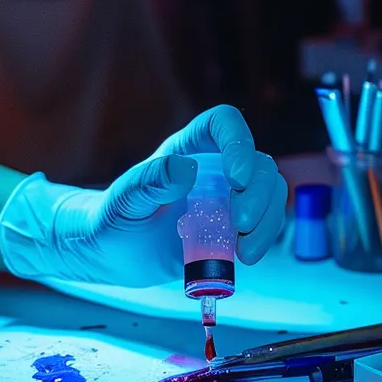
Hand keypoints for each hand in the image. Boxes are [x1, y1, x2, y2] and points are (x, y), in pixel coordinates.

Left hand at [0, 105, 288, 286]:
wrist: (112, 255)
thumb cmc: (112, 221)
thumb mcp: (123, 202)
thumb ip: (149, 182)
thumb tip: (186, 169)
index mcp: (187, 151)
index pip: (224, 124)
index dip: (238, 142)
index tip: (235, 177)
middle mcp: (214, 170)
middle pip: (258, 163)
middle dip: (258, 193)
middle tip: (241, 223)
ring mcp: (228, 200)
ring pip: (270, 194)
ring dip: (267, 220)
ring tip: (244, 250)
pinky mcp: (233, 229)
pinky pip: (263, 225)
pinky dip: (262, 239)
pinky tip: (243, 257)